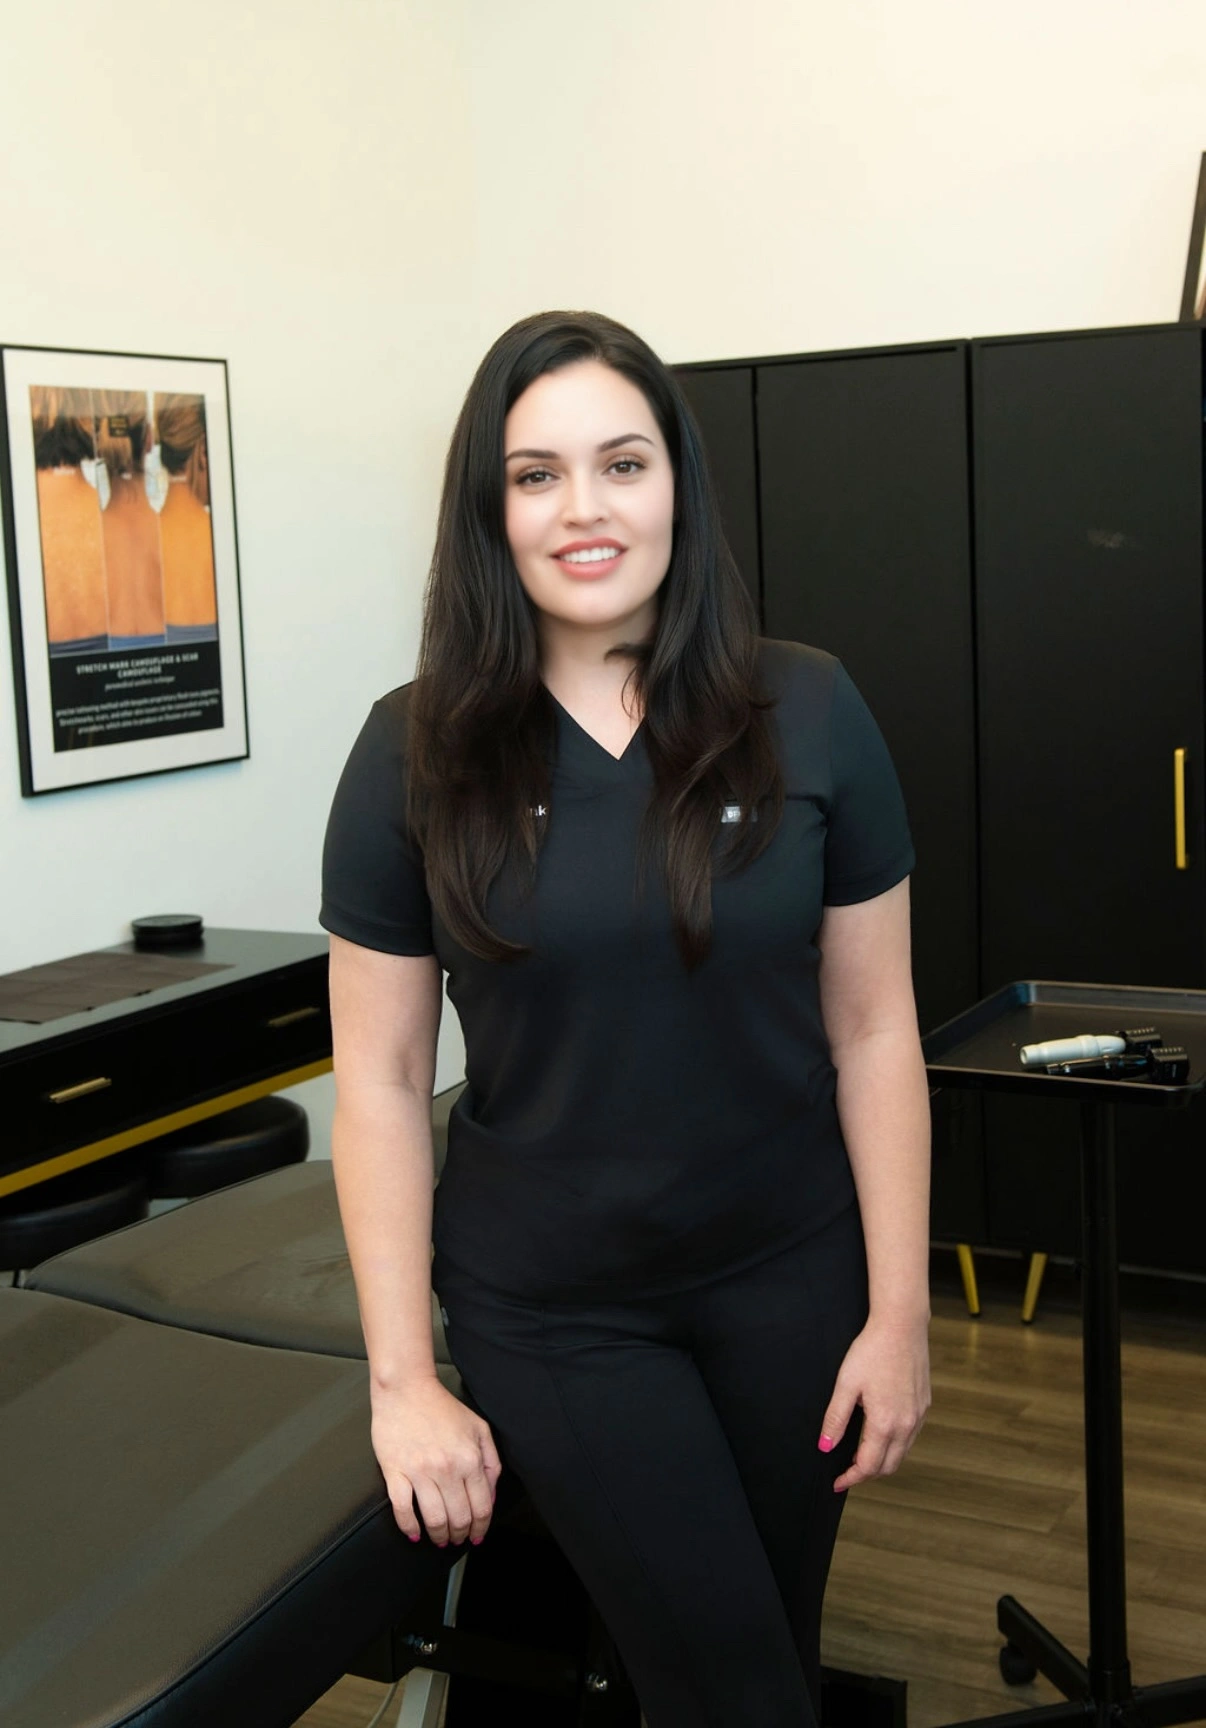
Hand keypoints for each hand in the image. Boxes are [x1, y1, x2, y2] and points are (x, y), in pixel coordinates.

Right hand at [371, 1377, 502, 1545]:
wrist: (406, 1389)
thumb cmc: (441, 1407)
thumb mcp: (478, 1428)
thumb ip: (491, 1462)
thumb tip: (490, 1495)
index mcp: (469, 1458)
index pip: (481, 1507)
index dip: (481, 1528)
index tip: (477, 1535)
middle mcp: (447, 1468)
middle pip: (459, 1518)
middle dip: (460, 1535)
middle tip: (457, 1539)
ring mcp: (420, 1471)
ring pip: (434, 1519)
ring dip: (439, 1536)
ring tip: (439, 1538)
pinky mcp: (395, 1471)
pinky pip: (403, 1510)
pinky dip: (410, 1528)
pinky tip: (414, 1534)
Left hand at [819, 1313, 929, 1492]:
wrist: (902, 1326)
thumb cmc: (872, 1350)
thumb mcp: (846, 1384)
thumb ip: (835, 1419)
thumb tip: (825, 1446)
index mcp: (885, 1423)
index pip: (868, 1466)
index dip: (850, 1478)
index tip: (837, 1483)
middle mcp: (906, 1425)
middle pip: (888, 1467)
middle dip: (866, 1474)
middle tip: (846, 1471)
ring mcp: (918, 1416)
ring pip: (902, 1454)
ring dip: (882, 1461)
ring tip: (860, 1454)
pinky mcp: (924, 1406)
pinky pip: (911, 1437)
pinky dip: (895, 1446)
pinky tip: (880, 1434)